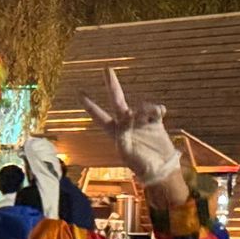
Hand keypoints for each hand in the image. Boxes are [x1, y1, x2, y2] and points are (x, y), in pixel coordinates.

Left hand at [81, 68, 188, 204]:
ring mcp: (141, 121)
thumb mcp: (126, 151)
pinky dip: (157, 109)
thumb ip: (124, 133)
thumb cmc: (140, 164)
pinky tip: (160, 112)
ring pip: (141, 105)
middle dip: (111, 84)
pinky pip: (156, 110)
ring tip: (149, 116)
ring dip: (145, 108)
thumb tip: (129, 114)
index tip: (79, 92)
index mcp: (114, 131)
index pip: (98, 115)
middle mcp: (126, 123)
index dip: (89, 104)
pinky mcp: (155, 122)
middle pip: (117, 99)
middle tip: (106, 68)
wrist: (160, 169)